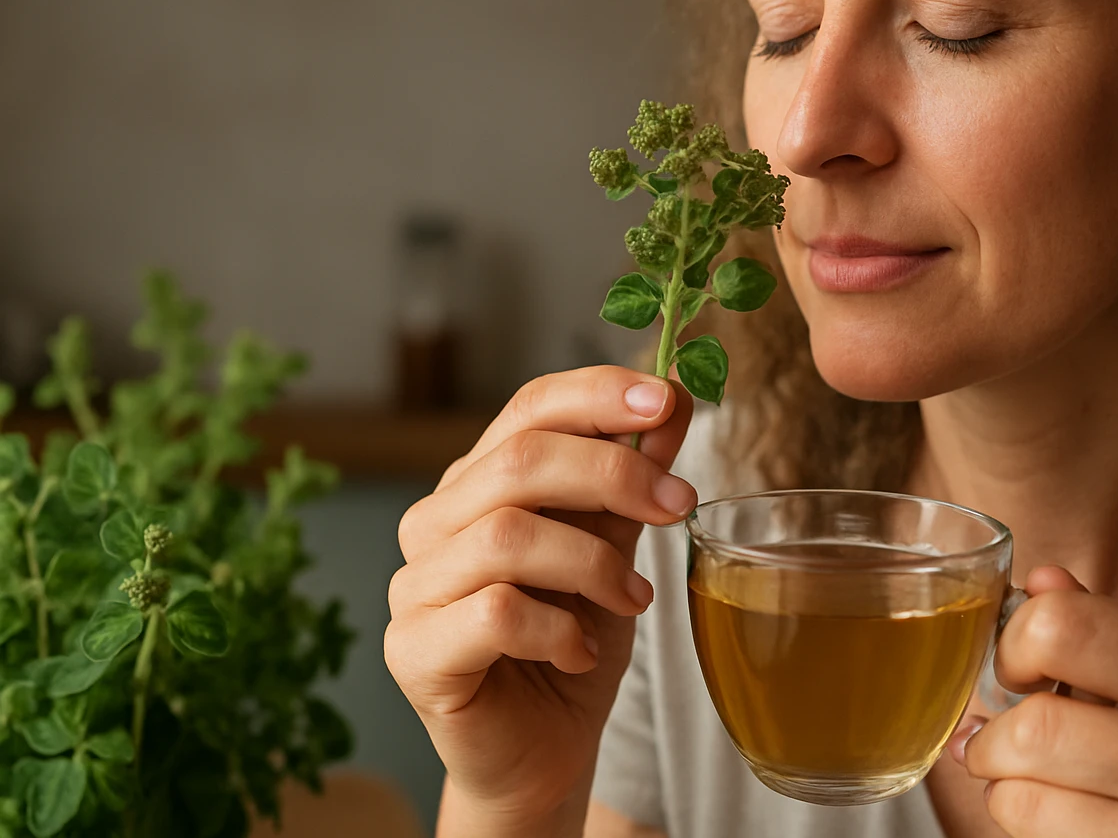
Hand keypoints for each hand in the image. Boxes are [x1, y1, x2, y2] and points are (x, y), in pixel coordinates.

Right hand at [383, 367, 695, 831]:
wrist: (546, 750)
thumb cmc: (575, 641)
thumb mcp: (618, 547)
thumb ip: (634, 476)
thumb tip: (676, 397)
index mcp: (479, 482)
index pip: (529, 408)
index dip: (596, 393)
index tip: (666, 399)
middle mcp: (435, 523)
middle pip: (519, 460)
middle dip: (614, 473)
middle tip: (676, 503)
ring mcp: (415, 586)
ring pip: (507, 534)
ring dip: (592, 562)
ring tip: (634, 599)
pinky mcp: (414, 651)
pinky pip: (494, 613)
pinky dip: (557, 628)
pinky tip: (582, 650)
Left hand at [954, 567, 1117, 836]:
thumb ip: (1109, 634)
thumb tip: (1040, 581)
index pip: (1067, 626)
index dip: (1015, 643)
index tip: (1018, 669)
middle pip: (1036, 724)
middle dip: (994, 733)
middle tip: (999, 740)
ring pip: (1022, 793)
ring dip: (1000, 786)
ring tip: (1024, 781)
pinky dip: (1019, 824)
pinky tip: (1051, 818)